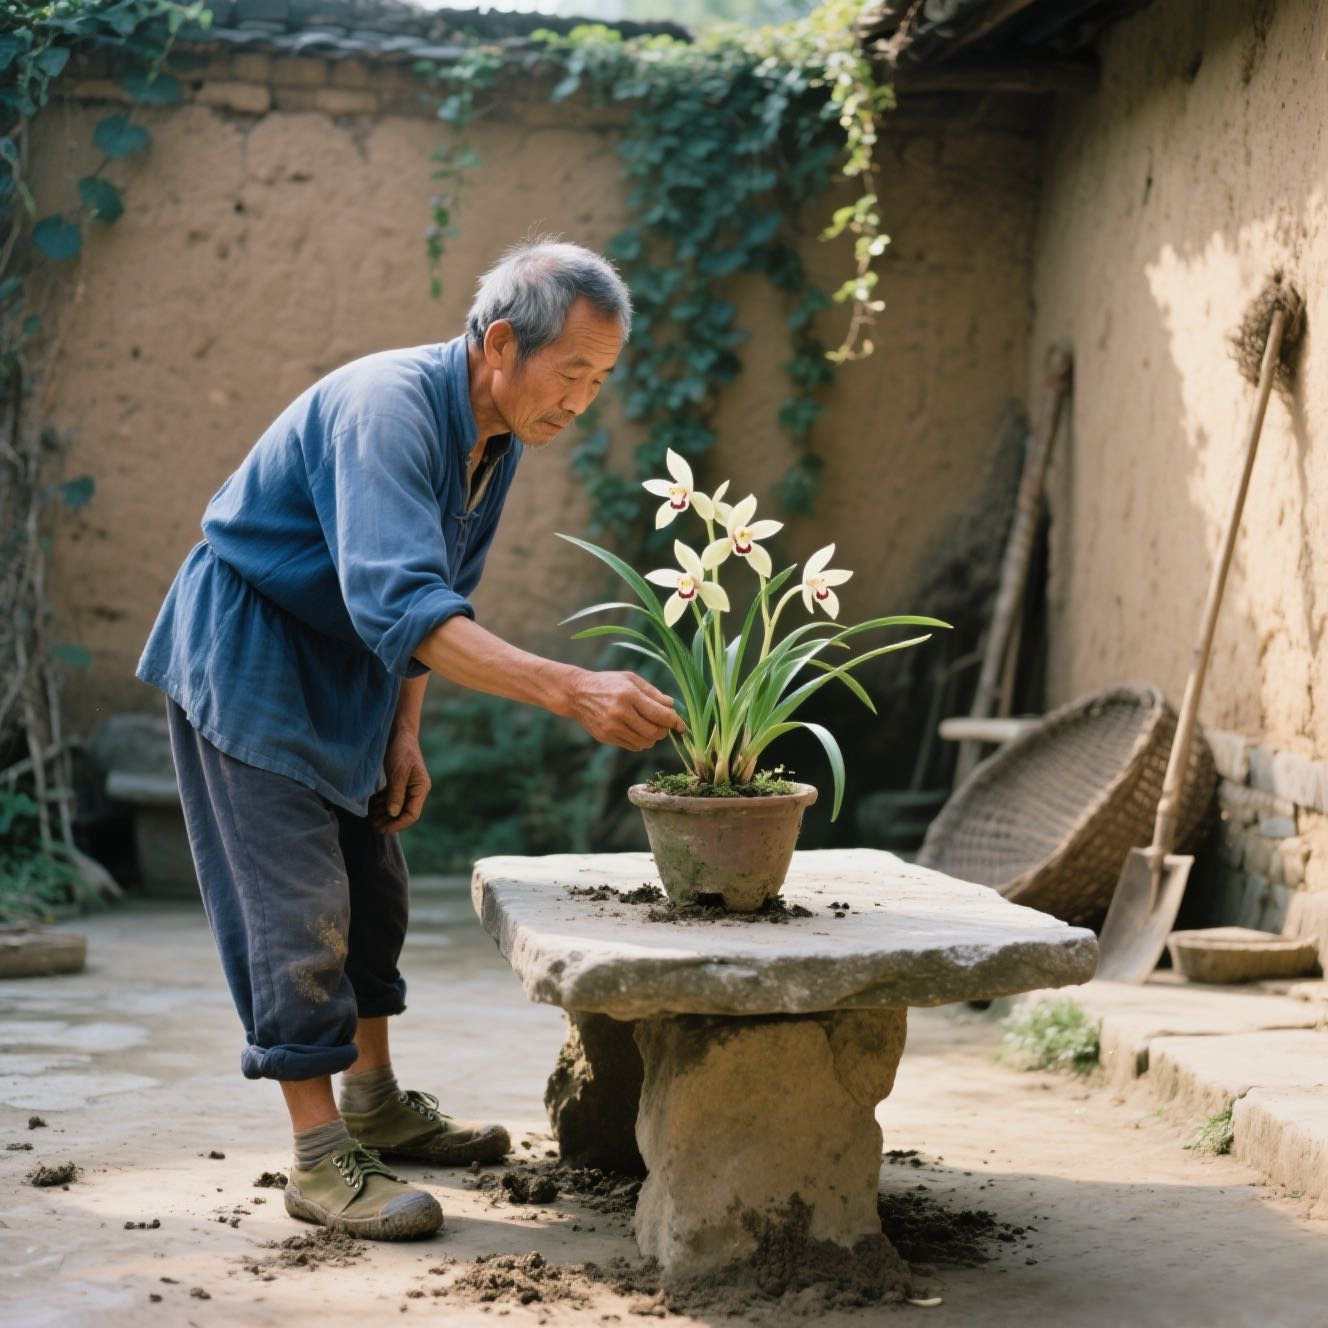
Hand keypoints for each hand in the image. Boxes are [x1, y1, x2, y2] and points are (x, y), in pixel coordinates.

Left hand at [370, 728, 431, 833]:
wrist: (398, 731)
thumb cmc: (401, 750)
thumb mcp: (398, 772)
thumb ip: (396, 794)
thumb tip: (393, 814)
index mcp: (421, 788)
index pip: (412, 814)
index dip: (398, 824)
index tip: (383, 828)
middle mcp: (415, 790)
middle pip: (404, 813)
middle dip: (390, 821)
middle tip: (374, 825)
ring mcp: (406, 786)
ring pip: (396, 807)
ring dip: (385, 814)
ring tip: (371, 819)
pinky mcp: (398, 782)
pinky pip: (391, 799)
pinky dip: (382, 805)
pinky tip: (372, 807)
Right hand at [568, 670, 684, 750]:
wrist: (577, 693)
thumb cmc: (608, 683)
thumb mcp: (631, 679)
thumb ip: (653, 693)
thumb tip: (673, 706)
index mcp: (629, 695)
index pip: (660, 715)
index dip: (675, 721)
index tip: (680, 724)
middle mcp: (620, 712)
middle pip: (655, 732)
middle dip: (665, 731)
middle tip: (664, 725)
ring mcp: (611, 727)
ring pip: (645, 742)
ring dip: (653, 738)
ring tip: (650, 727)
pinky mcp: (606, 737)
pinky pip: (633, 746)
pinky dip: (640, 741)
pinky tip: (636, 730)